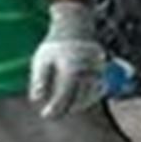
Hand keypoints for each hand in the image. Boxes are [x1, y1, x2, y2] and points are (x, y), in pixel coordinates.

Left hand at [29, 1, 107, 117]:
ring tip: (65, 107)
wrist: (75, 26)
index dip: (55, 108)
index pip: (64, 95)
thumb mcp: (41, 60)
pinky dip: (89, 95)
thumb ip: (39, 80)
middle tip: (53, 114)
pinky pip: (98, 88)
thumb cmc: (54, 45)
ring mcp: (98, 70)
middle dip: (66, 108)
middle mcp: (88, 70)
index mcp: (71, 68)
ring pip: (91, 95)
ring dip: (79, 104)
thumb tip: (36, 99)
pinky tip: (78, 99)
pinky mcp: (104, 69)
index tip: (46, 115)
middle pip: (80, 98)